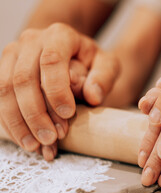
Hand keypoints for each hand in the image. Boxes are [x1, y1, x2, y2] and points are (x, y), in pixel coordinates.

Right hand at [0, 23, 118, 159]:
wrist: (72, 55)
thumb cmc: (91, 62)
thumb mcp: (107, 65)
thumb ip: (104, 78)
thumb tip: (93, 96)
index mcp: (60, 35)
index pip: (52, 61)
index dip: (57, 90)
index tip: (69, 114)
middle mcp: (32, 40)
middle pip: (23, 78)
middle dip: (36, 113)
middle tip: (52, 138)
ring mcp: (13, 54)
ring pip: (4, 90)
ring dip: (19, 122)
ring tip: (36, 146)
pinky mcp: (4, 70)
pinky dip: (10, 123)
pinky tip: (25, 140)